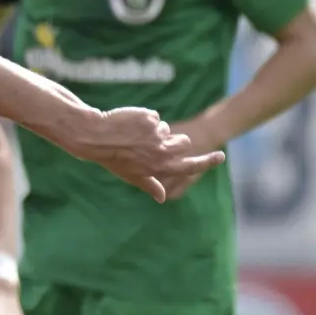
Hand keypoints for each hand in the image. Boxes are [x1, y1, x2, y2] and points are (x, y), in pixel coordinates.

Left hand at [61, 107, 225, 202]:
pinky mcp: (150, 119)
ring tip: (133, 134)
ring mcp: (156, 135)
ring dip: (155, 129)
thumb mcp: (131, 175)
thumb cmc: (112, 157)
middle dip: (173, 140)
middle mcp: (161, 153)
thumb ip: (150, 184)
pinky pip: (153, 116)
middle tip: (150, 142)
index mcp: (159, 168)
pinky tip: (129, 124)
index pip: (191, 166)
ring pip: (166, 129)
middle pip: (183, 142)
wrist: (94, 136)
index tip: (221, 155)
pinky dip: (143, 118)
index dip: (208, 162)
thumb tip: (162, 198)